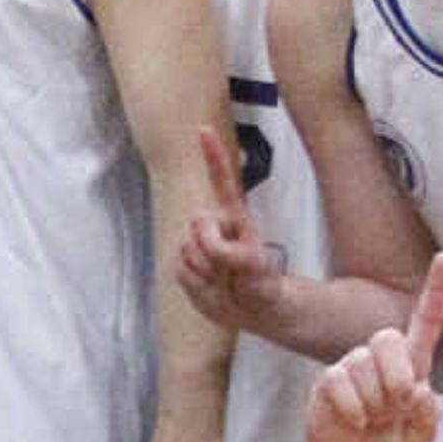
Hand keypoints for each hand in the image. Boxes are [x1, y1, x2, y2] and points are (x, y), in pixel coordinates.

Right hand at [175, 123, 290, 335]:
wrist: (254, 312)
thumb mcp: (254, 265)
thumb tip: (202, 240)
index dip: (212, 156)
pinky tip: (212, 288)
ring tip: (225, 281)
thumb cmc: (261, 283)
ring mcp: (198, 247)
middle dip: (212, 250)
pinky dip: (196, 285)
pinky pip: (180, 273)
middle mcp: (213, 227)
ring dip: (206, 271)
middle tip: (232, 269)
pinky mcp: (185, 268)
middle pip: (196, 225)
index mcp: (233, 218)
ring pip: (186, 252)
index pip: (221, 182)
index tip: (202, 129)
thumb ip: (227, 251)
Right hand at [296, 254, 442, 441]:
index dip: (437, 291)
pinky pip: (341, 383)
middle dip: (395, 377)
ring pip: (364, 366)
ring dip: (373, 403)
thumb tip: (419, 390)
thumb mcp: (419, 437)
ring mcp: (353, 364)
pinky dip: (353, 410)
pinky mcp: (329, 378)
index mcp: (413, 363)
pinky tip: (354, 422)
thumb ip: (428, 417)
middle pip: (389, 338)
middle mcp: (382, 357)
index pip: (426, 321)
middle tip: (394, 407)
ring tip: (371, 419)